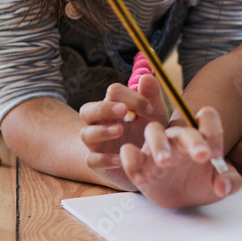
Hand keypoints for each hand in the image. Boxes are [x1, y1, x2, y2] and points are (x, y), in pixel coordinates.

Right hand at [79, 74, 170, 190]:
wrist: (149, 163)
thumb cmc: (148, 133)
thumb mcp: (155, 114)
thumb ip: (152, 96)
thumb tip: (146, 76)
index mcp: (113, 107)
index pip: (113, 92)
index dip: (129, 96)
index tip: (148, 108)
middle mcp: (100, 123)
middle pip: (87, 110)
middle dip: (104, 108)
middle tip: (124, 110)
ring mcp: (96, 144)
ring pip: (85, 134)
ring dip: (101, 131)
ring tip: (120, 130)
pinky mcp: (97, 164)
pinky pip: (92, 160)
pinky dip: (103, 159)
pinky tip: (120, 159)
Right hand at [119, 108, 241, 207]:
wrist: (180, 197)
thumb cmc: (201, 182)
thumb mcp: (219, 185)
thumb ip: (230, 182)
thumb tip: (224, 185)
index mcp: (200, 136)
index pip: (207, 117)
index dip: (214, 131)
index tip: (216, 155)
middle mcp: (178, 136)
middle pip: (183, 128)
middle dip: (193, 140)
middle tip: (202, 155)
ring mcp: (156, 146)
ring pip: (153, 131)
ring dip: (159, 145)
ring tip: (165, 162)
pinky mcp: (139, 160)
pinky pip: (129, 154)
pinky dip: (132, 163)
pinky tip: (142, 180)